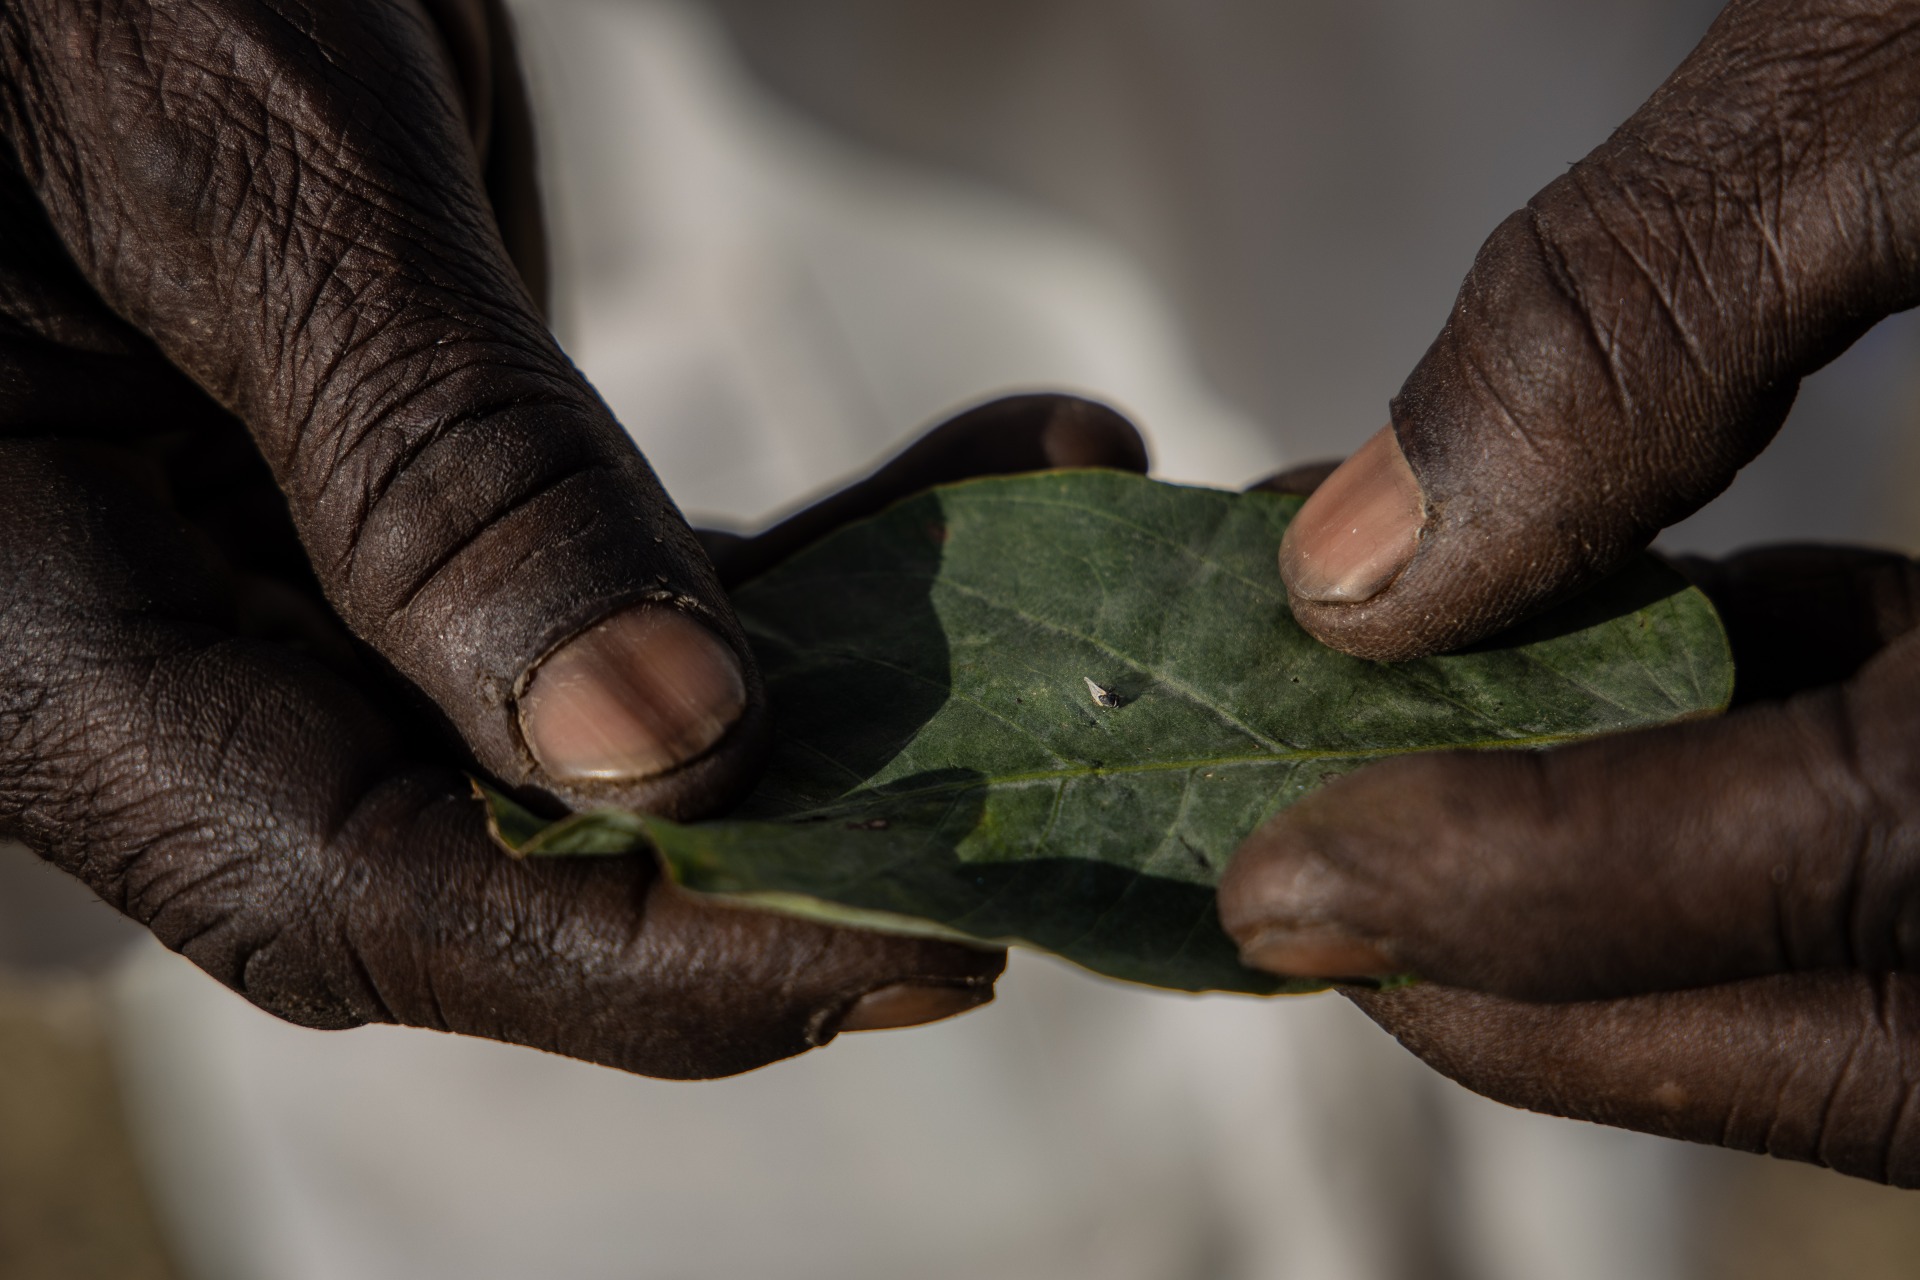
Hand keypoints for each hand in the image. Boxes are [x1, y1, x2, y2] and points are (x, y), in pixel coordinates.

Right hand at [0, 0, 1137, 1076]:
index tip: (920, 942)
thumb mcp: (257, 174)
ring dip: (872, 653)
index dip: (644, 955)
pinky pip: (644, 574)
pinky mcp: (431, 502)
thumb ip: (439, 469)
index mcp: (44, 631)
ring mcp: (311, 582)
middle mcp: (182, 648)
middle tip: (1050, 796)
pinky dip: (830, 540)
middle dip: (805, 828)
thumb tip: (659, 749)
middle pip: (509, 844)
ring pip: (617, 716)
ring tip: (1075, 518)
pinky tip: (1009, 454)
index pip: (360, 891)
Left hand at [1219, 0, 1919, 1180]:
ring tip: (1374, 767)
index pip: (1859, 851)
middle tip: (1308, 888)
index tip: (1282, 888)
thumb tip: (1355, 566)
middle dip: (1548, 974)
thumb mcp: (1915, 79)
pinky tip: (1567, 654)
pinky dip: (1733, 758)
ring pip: (1884, 945)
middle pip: (1871, 1010)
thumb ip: (1634, 316)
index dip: (1535, 892)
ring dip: (1604, 880)